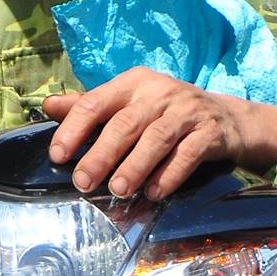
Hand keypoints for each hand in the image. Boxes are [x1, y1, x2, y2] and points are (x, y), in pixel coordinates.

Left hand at [42, 68, 276, 200]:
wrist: (227, 119)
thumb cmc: (166, 112)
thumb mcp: (130, 102)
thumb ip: (91, 105)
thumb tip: (48, 106)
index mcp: (133, 83)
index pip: (96, 102)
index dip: (74, 128)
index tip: (58, 156)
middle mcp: (159, 92)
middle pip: (125, 123)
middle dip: (101, 154)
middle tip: (82, 182)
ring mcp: (187, 111)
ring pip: (156, 138)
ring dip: (135, 165)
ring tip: (118, 190)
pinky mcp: (210, 132)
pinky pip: (188, 153)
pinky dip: (170, 173)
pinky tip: (155, 192)